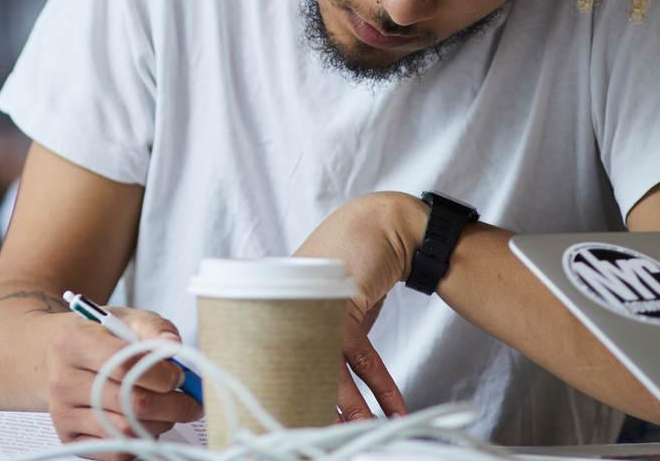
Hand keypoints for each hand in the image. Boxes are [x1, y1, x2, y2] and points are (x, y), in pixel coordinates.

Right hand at [48, 307, 203, 459]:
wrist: (59, 357)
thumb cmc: (98, 337)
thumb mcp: (124, 319)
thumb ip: (152, 327)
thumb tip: (172, 345)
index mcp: (74, 342)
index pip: (125, 363)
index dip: (162, 373)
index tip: (179, 374)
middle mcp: (63, 379)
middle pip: (131, 402)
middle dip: (173, 404)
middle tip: (188, 399)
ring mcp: (63, 412)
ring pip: (127, 431)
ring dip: (160, 424)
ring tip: (165, 409)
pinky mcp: (70, 438)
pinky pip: (117, 452)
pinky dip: (141, 441)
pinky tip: (144, 423)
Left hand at [290, 192, 424, 421]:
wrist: (387, 226)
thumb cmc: (354, 260)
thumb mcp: (326, 296)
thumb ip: (312, 327)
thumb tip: (306, 372)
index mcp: (276, 300)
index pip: (267, 352)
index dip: (277, 387)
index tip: (286, 415)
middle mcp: (289, 302)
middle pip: (290, 367)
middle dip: (306, 406)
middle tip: (312, 433)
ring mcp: (314, 305)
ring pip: (326, 369)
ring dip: (348, 408)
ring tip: (357, 433)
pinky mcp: (345, 308)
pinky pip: (363, 359)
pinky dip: (381, 388)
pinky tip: (392, 409)